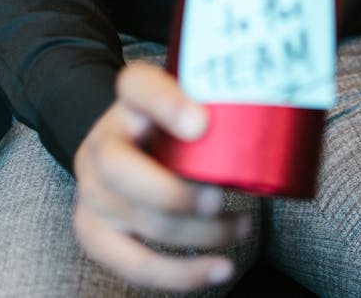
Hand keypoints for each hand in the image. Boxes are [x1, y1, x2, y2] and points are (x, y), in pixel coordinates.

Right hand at [73, 62, 250, 290]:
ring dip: (197, 234)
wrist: (128, 148)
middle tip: (220, 198)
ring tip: (241, 227)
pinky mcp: (94, 233)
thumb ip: (214, 104)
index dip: (166, 103)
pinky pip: (135, 265)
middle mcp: (100, 143)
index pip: (136, 86)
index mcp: (127, 101)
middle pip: (120, 170)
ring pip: (138, 221)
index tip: (202, 122)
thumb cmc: (172, 127)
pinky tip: (219, 269)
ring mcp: (91, 191)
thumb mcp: (186, 103)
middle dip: (174, 193)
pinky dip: (182, 274)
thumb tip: (269, 123)